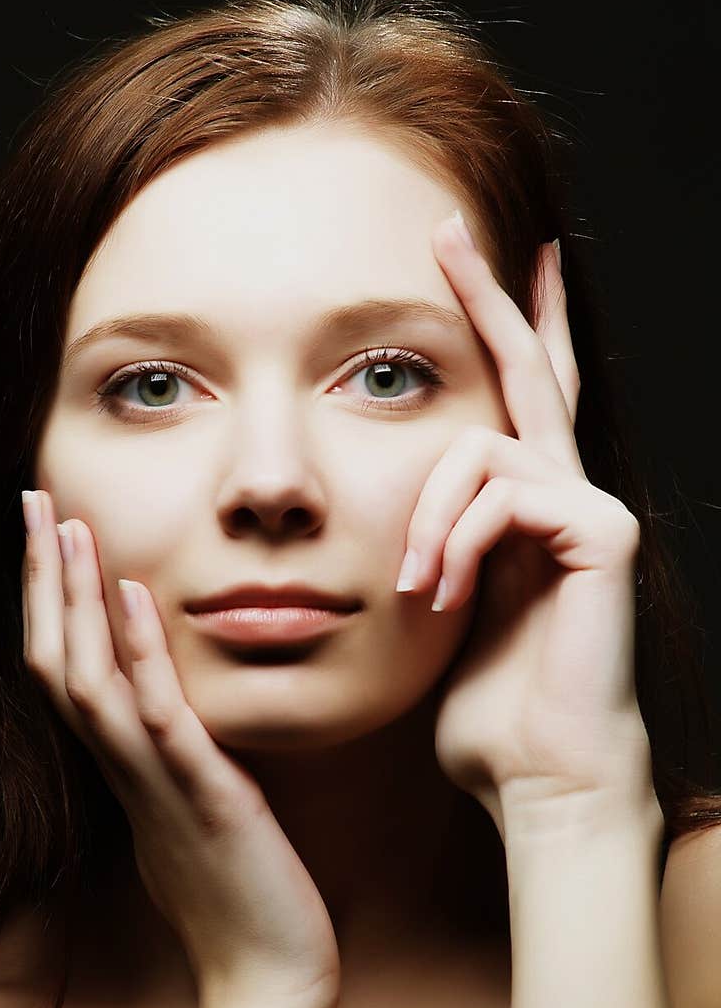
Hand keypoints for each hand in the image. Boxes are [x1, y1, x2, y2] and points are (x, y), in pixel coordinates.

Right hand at [21, 490, 339, 1007]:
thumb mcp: (201, 823)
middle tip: (32, 504)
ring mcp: (157, 786)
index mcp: (127, 775)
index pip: (69, 677)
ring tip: (64, 527)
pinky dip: (138, 653)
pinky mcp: (204, 800)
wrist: (270, 986)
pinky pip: (158, 717)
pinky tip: (130, 594)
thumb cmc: (243, 906)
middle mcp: (127, 774)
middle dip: (44, 580)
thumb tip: (176, 736)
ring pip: (89, 681)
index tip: (50, 539)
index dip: (51, 607)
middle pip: (57, 663)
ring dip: (71, 601)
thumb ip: (177, 774)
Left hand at [397, 216, 655, 836]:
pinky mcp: (600, 532)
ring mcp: (590, 508)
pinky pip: (499, 492)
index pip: (517, 403)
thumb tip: (407, 531)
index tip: (469, 268)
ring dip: (428, 519)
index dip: (501, 331)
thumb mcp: (443, 616)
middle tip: (448, 229)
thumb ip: (437, 552)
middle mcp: (567, 495)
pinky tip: (443, 598)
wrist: (543, 777)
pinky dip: (455, 543)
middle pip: (527, 371)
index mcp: (529, 512)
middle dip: (486, 297)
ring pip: (480, 446)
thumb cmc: (492, 715)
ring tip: (419, 592)